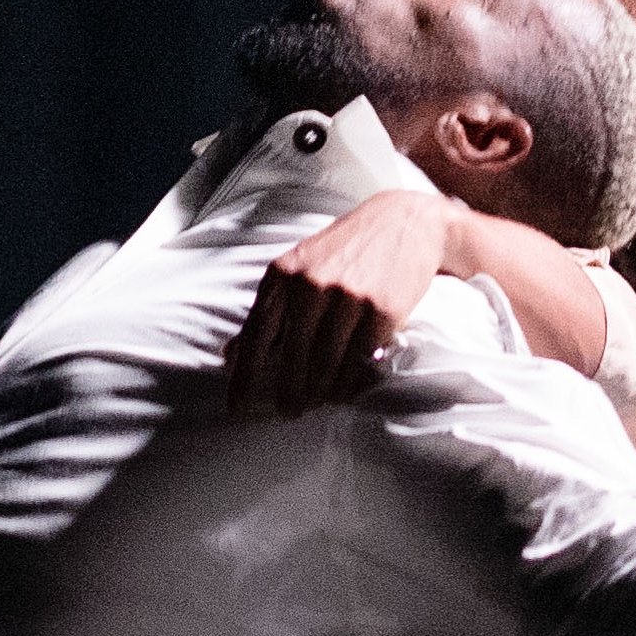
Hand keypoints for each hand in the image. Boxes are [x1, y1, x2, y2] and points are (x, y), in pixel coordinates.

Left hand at [224, 191, 446, 415]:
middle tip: (287, 413)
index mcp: (284, 274)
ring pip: (326, 361)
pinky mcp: (381, 310)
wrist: (403, 222)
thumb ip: (270, 308)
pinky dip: (348, 381)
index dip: (245, 374)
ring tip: (314, 404)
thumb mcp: (300, 266)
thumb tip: (231, 353)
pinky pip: (358, 359)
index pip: (257, 334)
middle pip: (292, 354)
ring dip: (319, 390)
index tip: (236, 405)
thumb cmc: (345, 249)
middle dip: (287, 390)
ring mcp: (348, 297)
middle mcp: (312, 283)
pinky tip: (343, 390)